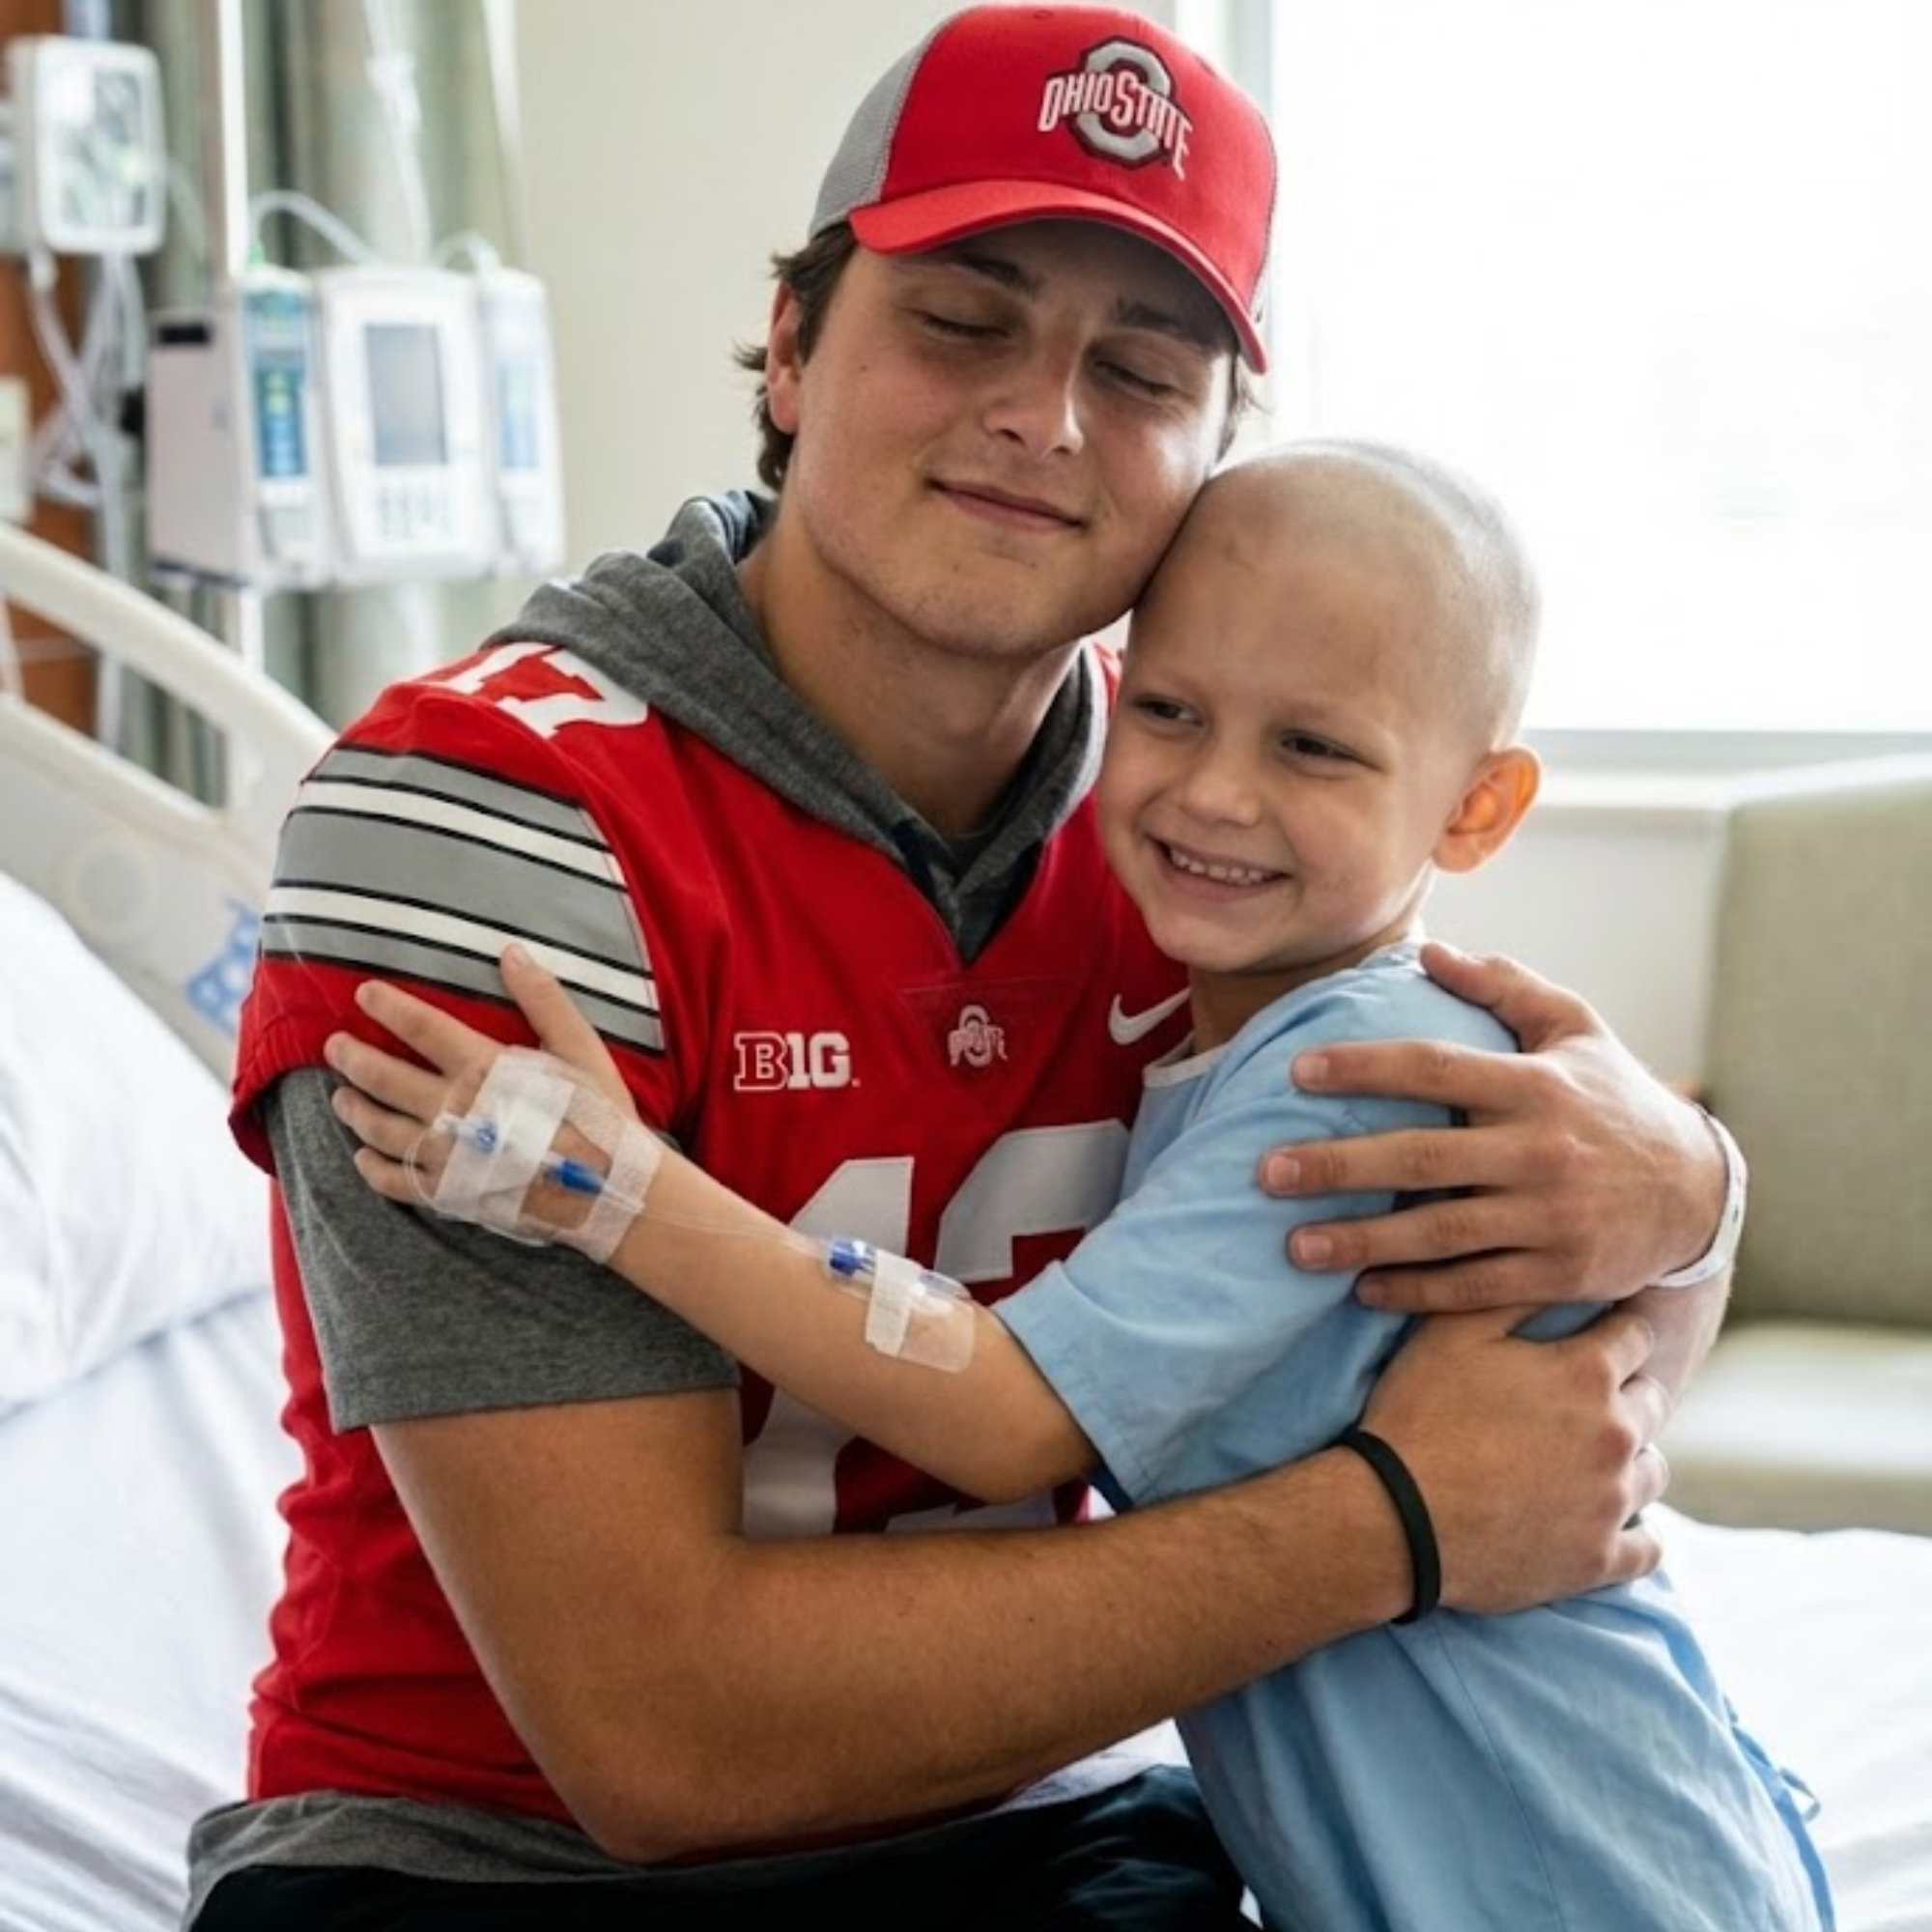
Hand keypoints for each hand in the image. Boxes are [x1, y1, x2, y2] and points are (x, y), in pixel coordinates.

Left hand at [327, 944, 640, 1217]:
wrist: (612, 1192)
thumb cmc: (601, 1115)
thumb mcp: (581, 1048)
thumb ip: (544, 999)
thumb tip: (510, 951)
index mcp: (484, 1068)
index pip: (421, 1027)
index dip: (389, 1006)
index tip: (363, 993)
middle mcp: (454, 1110)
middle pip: (385, 1077)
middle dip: (353, 1058)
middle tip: (334, 1047)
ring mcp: (447, 1154)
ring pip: (380, 1128)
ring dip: (354, 1109)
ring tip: (340, 1097)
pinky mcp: (450, 1192)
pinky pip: (396, 1181)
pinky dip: (372, 1168)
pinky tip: (363, 1157)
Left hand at [1261, 942, 1724, 1311]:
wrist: (1698, 1191)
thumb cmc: (1615, 1098)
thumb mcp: (1575, 1027)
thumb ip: (1502, 986)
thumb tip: (1428, 951)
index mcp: (1535, 1085)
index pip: (1433, 1069)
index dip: (1363, 1068)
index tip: (1297, 1072)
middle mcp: (1540, 1152)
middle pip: (1420, 1158)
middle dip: (1337, 1165)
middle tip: (1266, 1171)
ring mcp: (1549, 1219)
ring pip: (1439, 1233)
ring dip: (1361, 1241)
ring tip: (1293, 1246)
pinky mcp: (1558, 1273)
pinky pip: (1474, 1286)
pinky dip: (1415, 1291)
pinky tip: (1361, 1289)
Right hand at [1359, 1303, 1671, 1612]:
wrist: (1396, 1516)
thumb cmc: (1420, 1415)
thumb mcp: (1450, 1334)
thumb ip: (1506, 1295)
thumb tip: (1543, 1269)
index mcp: (1587, 1373)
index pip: (1636, 1333)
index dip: (1615, 1329)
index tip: (1597, 1334)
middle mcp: (1616, 1434)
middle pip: (1654, 1400)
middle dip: (1625, 1393)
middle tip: (1581, 1399)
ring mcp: (1612, 1502)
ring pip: (1653, 1470)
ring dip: (1629, 1459)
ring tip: (1587, 1460)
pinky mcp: (1600, 1559)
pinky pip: (1647, 1546)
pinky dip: (1630, 1531)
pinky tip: (1601, 1519)